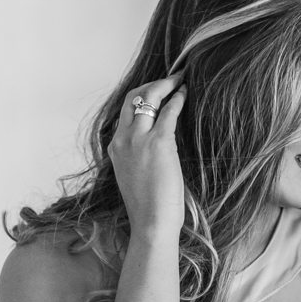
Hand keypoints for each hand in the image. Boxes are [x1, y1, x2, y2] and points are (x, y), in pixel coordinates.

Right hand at [108, 75, 186, 234]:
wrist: (151, 222)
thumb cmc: (147, 206)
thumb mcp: (134, 175)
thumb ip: (137, 156)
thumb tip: (154, 145)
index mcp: (115, 148)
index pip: (125, 112)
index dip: (141, 97)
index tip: (156, 92)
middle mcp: (122, 139)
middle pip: (133, 98)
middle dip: (152, 84)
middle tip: (170, 79)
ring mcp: (138, 139)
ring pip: (148, 97)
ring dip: (166, 85)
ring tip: (180, 80)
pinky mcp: (158, 142)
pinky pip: (168, 111)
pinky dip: (177, 99)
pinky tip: (185, 94)